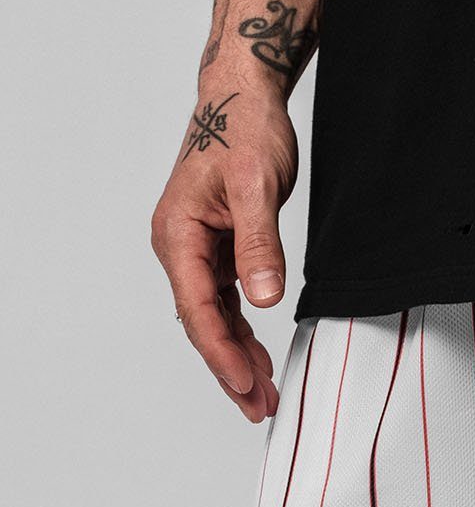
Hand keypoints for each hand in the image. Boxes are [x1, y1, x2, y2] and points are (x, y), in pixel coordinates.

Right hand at [150, 86, 297, 422]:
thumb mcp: (257, 185)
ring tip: (264, 398)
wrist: (244, 97)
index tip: (245, 385)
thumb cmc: (245, 130)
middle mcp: (180, 248)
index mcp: (178, 234)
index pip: (198, 309)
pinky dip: (244, 336)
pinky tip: (261, 361)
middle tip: (259, 409)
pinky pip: (226, 306)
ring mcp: (198, 252)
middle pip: (202, 325)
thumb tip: (262, 299)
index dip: (221, 353)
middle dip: (230, 370)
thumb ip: (260, 243)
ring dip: (239, 360)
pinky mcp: (218, 252)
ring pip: (215, 321)